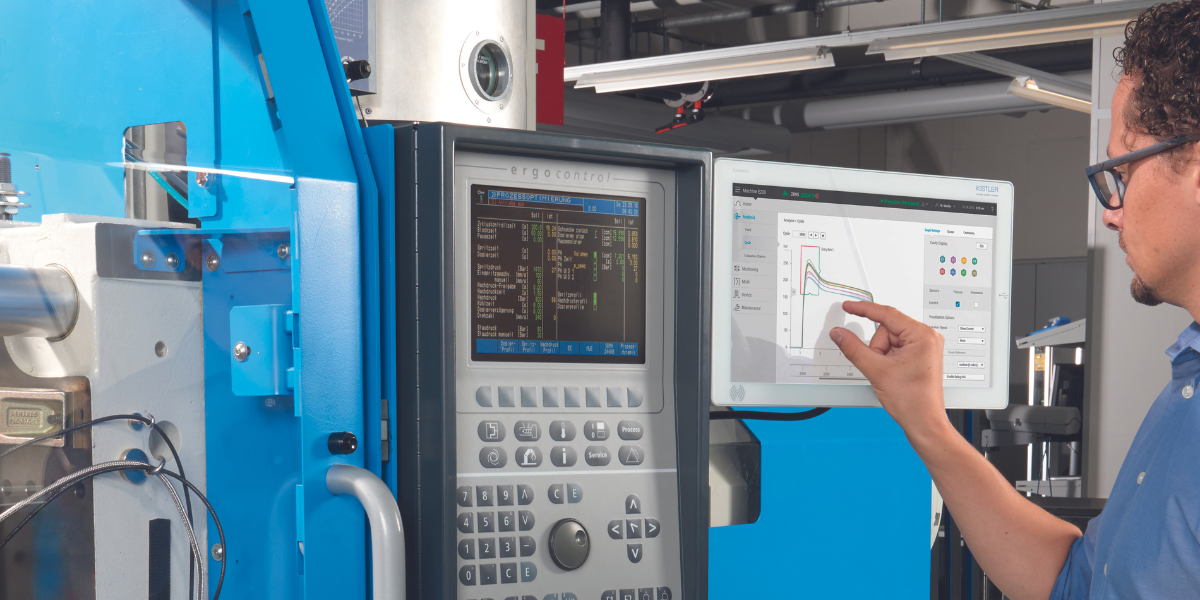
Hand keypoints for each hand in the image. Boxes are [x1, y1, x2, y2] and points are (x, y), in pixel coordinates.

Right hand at [829, 301, 950, 442]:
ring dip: (882, 357)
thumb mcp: (877, 371)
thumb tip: (840, 333)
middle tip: (883, 368)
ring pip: (888, 341)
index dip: (864, 309)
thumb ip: (853, 348)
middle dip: (877, 349)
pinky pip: (894, 350)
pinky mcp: (919, 356)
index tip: (849, 306)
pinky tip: (893, 374)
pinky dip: (887, 361)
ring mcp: (924, 347)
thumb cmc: (913, 401)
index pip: (887, 314)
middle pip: (886, 330)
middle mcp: (926, 338)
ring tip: (891, 374)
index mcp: (922, 335)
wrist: (924, 423)